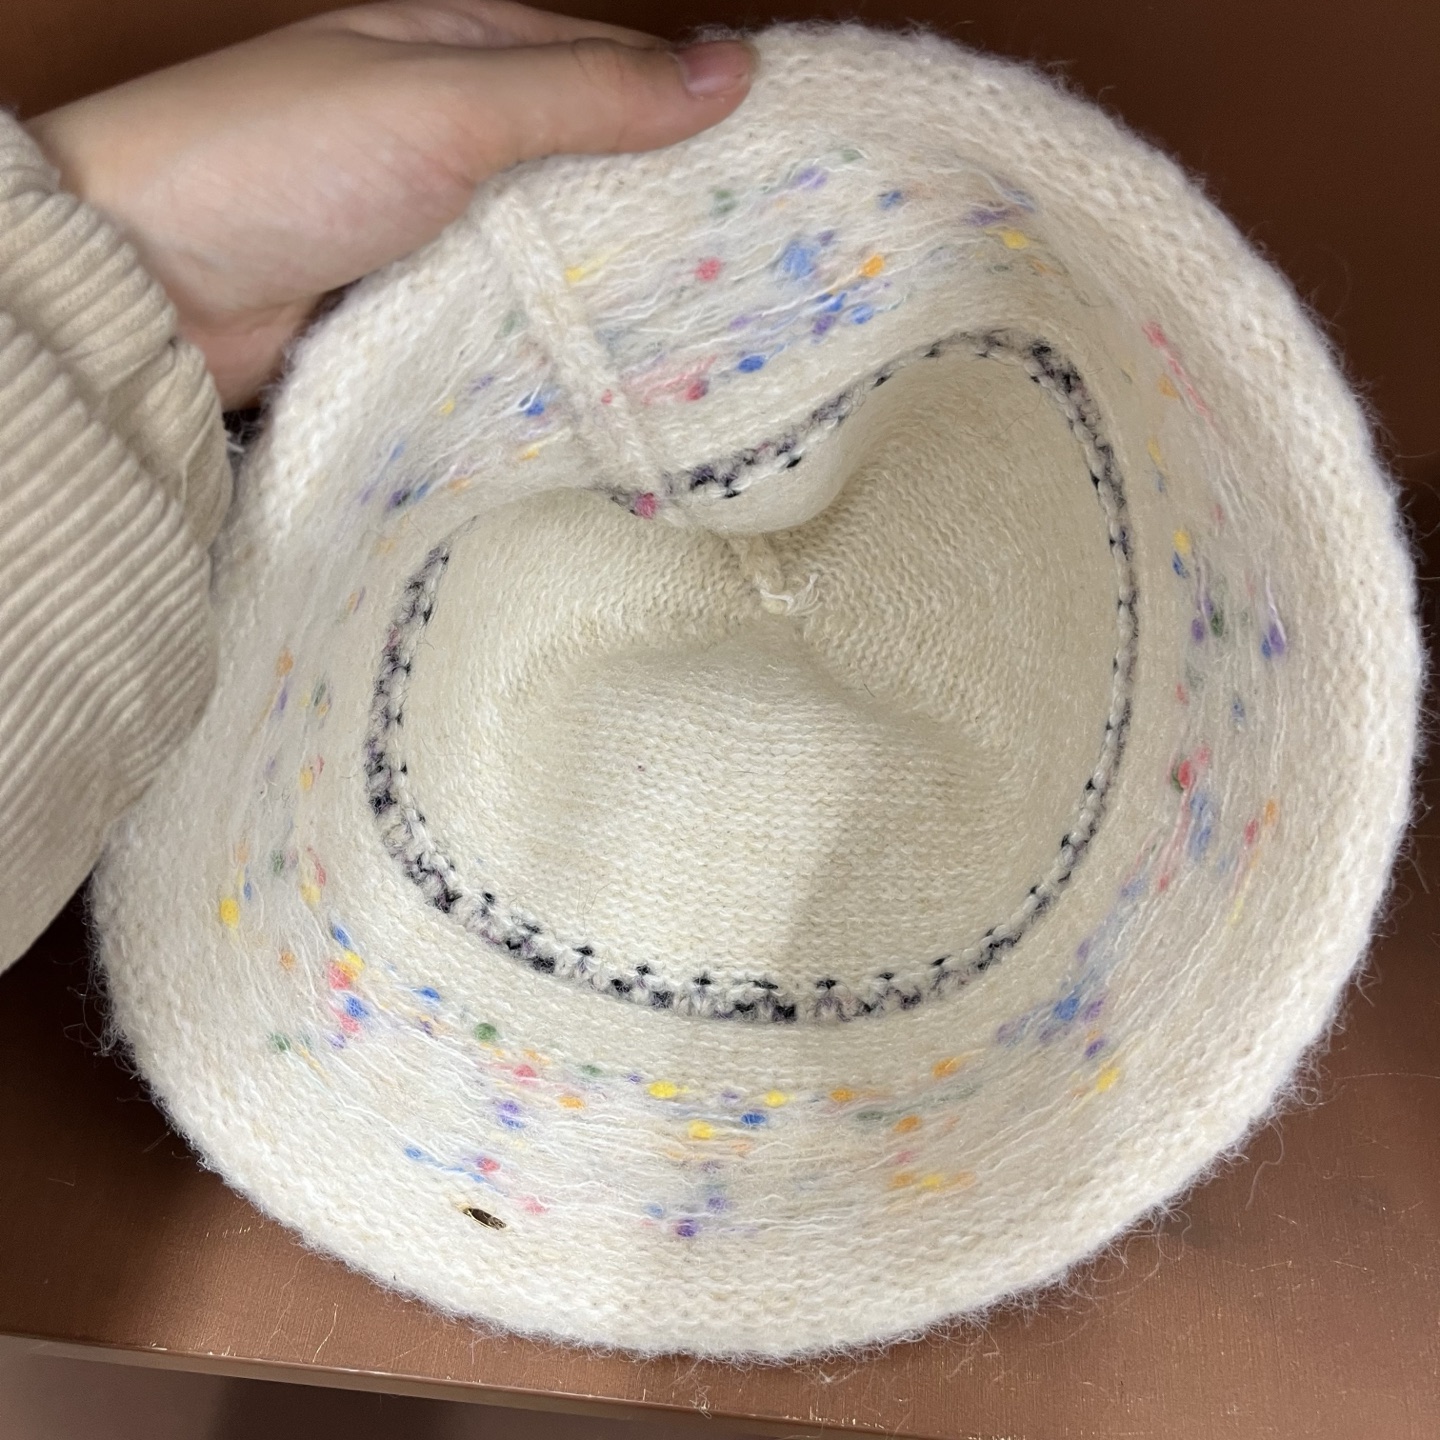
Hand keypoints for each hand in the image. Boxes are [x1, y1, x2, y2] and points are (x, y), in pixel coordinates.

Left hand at [25, 2, 753, 407]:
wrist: (147, 289)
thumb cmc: (279, 162)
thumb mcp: (449, 103)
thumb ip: (588, 92)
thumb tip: (732, 67)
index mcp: (457, 50)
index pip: (607, 69)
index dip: (689, 109)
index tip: (776, 162)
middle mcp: (451, 136)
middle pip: (586, 170)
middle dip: (662, 212)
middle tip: (763, 260)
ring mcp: (433, 230)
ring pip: (552, 255)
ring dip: (613, 287)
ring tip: (717, 322)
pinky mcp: (415, 314)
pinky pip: (508, 322)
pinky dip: (556, 339)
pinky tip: (618, 365)